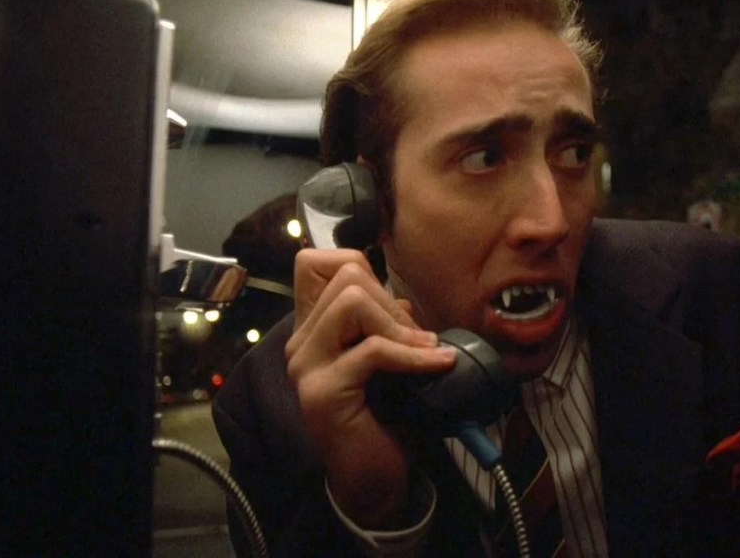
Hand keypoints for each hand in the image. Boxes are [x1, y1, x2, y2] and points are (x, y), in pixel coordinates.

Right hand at [285, 248, 455, 527]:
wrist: (378, 479)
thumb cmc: (388, 419)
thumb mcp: (391, 360)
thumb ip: (387, 325)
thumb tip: (404, 302)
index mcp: (313, 330)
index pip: (314, 261)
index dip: (359, 267)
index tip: (390, 307)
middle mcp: (301, 343)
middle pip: (347, 276)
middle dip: (392, 303)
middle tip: (417, 340)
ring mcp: (307, 366)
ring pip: (354, 301)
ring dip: (400, 325)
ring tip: (425, 352)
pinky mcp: (324, 390)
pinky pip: (373, 350)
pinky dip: (415, 356)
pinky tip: (438, 365)